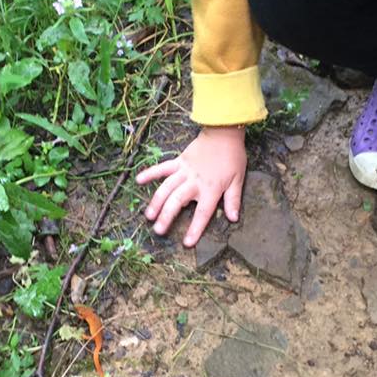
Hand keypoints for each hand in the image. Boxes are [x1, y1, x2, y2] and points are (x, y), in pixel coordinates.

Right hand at [136, 126, 246, 246]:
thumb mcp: (238, 180)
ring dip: (156, 202)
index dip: (195, 229)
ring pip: (166, 188)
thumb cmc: (232, 157)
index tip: (187, 243)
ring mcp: (184, 171)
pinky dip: (150, 173)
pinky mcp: (178, 161)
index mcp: (211, 189)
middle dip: (166, 217)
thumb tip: (233, 219)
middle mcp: (195, 182)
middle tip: (158, 230)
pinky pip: (162, 168)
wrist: (224, 133)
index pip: (202, 213)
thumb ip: (233, 200)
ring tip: (148, 215)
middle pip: (177, 202)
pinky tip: (138, 180)